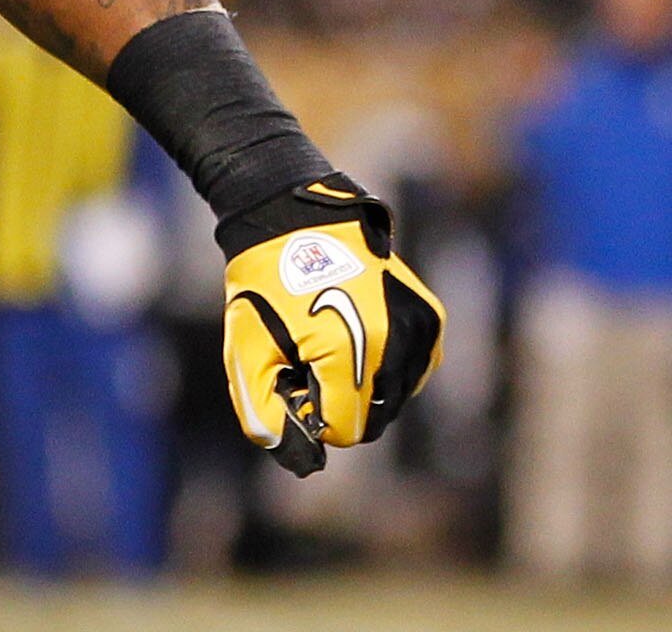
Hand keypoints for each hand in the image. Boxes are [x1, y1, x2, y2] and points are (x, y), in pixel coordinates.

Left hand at [220, 173, 444, 475]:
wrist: (294, 219)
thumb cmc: (262, 285)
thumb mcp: (246, 351)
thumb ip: (263, 412)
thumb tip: (298, 456)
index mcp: (350, 351)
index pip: (345, 430)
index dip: (313, 416)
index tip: (290, 382)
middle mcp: (395, 343)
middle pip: (374, 419)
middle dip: (338, 404)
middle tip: (304, 364)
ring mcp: (419, 329)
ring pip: (396, 398)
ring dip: (363, 389)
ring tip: (325, 345)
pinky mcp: (430, 318)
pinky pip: (414, 371)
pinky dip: (386, 369)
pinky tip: (354, 337)